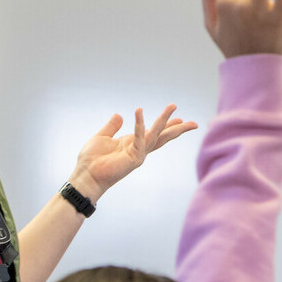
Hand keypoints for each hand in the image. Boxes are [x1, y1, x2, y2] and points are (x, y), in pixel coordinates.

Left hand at [69, 105, 196, 201]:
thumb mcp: (102, 137)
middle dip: (177, 129)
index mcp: (132, 144)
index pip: (152, 134)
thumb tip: (119, 115)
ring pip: (155, 134)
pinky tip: (138, 111)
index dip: (165, 125)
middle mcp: (138, 150)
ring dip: (164, 120)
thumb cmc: (91, 160)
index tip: (179, 118)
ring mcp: (137, 154)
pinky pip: (138, 137)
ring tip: (173, 106)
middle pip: (162, 138)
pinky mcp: (133, 158)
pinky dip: (139, 124)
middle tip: (194, 123)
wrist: (86, 175)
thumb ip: (111, 126)